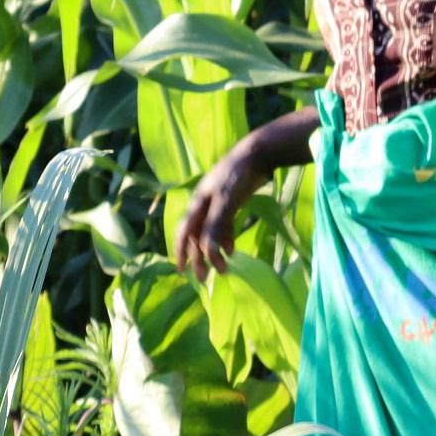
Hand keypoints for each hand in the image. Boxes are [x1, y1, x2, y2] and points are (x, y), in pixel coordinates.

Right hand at [175, 147, 264, 281]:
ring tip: (223, 269)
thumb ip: (215, 227)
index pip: (184, 232)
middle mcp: (203, 207)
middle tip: (204, 279)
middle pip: (197, 237)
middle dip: (199, 258)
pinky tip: (232, 251)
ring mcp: (217, 206)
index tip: (181, 271)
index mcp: (196, 204)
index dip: (181, 251)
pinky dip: (226, 240)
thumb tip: (206, 253)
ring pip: (211, 234)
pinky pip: (224, 227)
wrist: (254, 156)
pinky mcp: (230, 205)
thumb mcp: (224, 202)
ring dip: (214, 252)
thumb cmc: (235, 177)